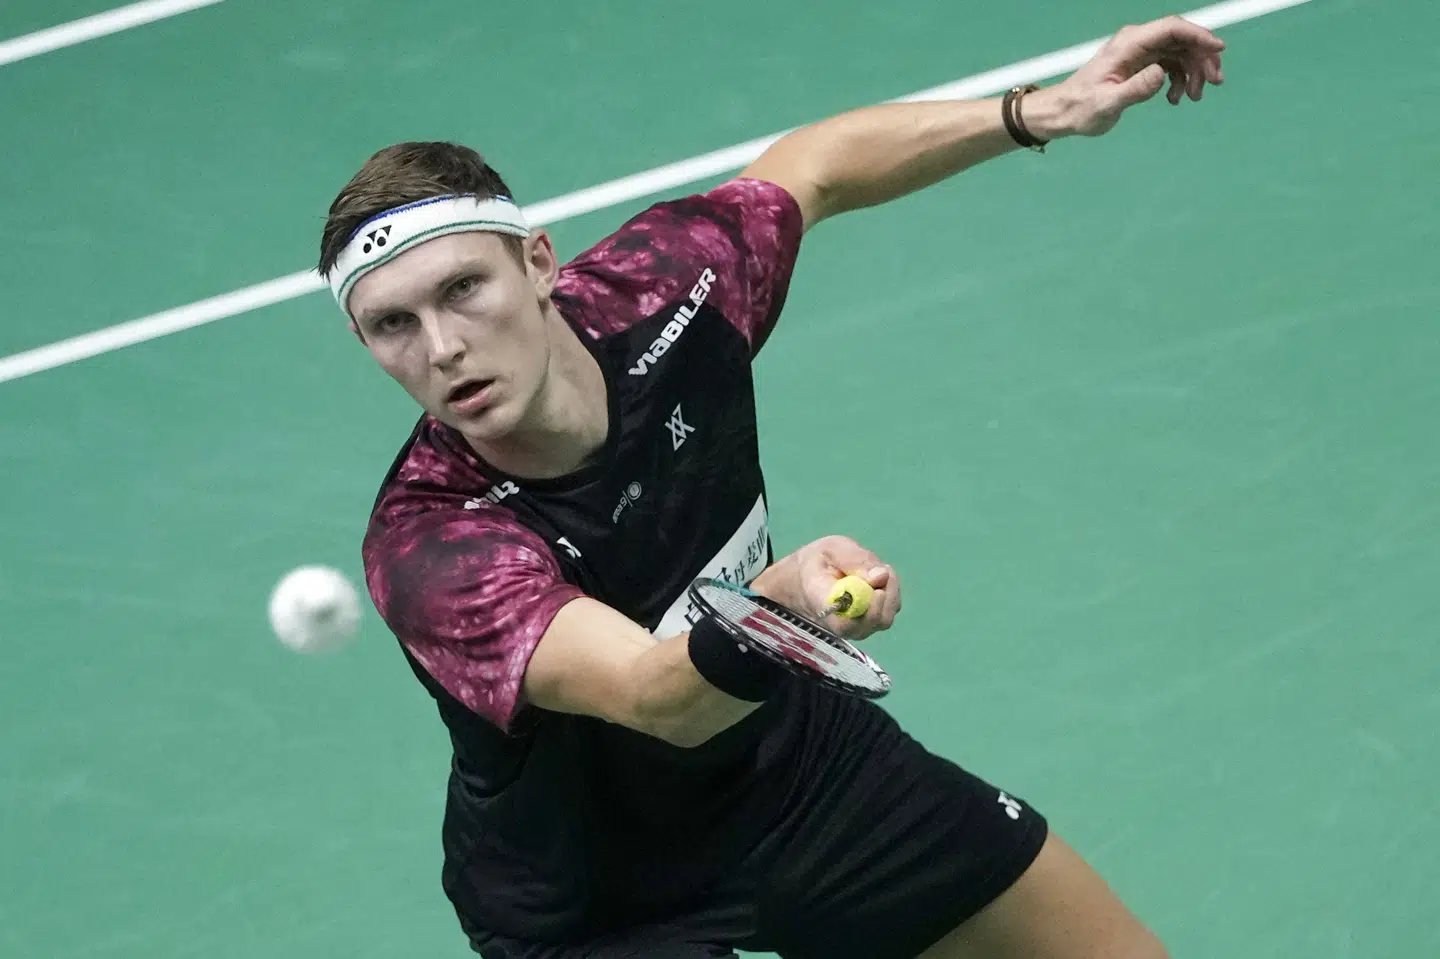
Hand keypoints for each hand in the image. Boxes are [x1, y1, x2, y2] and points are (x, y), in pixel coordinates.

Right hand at [786, 535, 902, 640]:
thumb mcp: (830, 549)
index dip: (867, 610)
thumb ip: (853, 559)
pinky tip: (876, 577)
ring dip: (889, 588)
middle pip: (874, 622)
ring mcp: (859, 627)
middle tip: (882, 569)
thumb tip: (881, 576)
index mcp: (824, 606)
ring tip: (874, 569)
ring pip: (886, 616)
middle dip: (886, 593)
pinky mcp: (873, 622)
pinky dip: (891, 590)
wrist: (806, 578)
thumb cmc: (817, 562)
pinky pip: (890, 609)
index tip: (878, 589)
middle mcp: (843, 625)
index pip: (847, 623)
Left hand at [1027, 16, 1225, 139]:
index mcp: (1128, 45)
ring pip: (1180, 53)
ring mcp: (1140, 53)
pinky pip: (1172, 65)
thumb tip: (1161, 74)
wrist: (1064, 113)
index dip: (1198, 35)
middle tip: (1213, 84)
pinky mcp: (1142, 66)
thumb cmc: (1081, 108)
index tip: (1218, 50)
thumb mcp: (1107, 103)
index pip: (1171, 28)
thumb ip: (1135, 89)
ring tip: (1194, 97)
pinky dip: (1180, 80)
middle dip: (1202, 58)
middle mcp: (1136, 44)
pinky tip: (1175, 99)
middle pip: (1182, 39)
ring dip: (1194, 73)